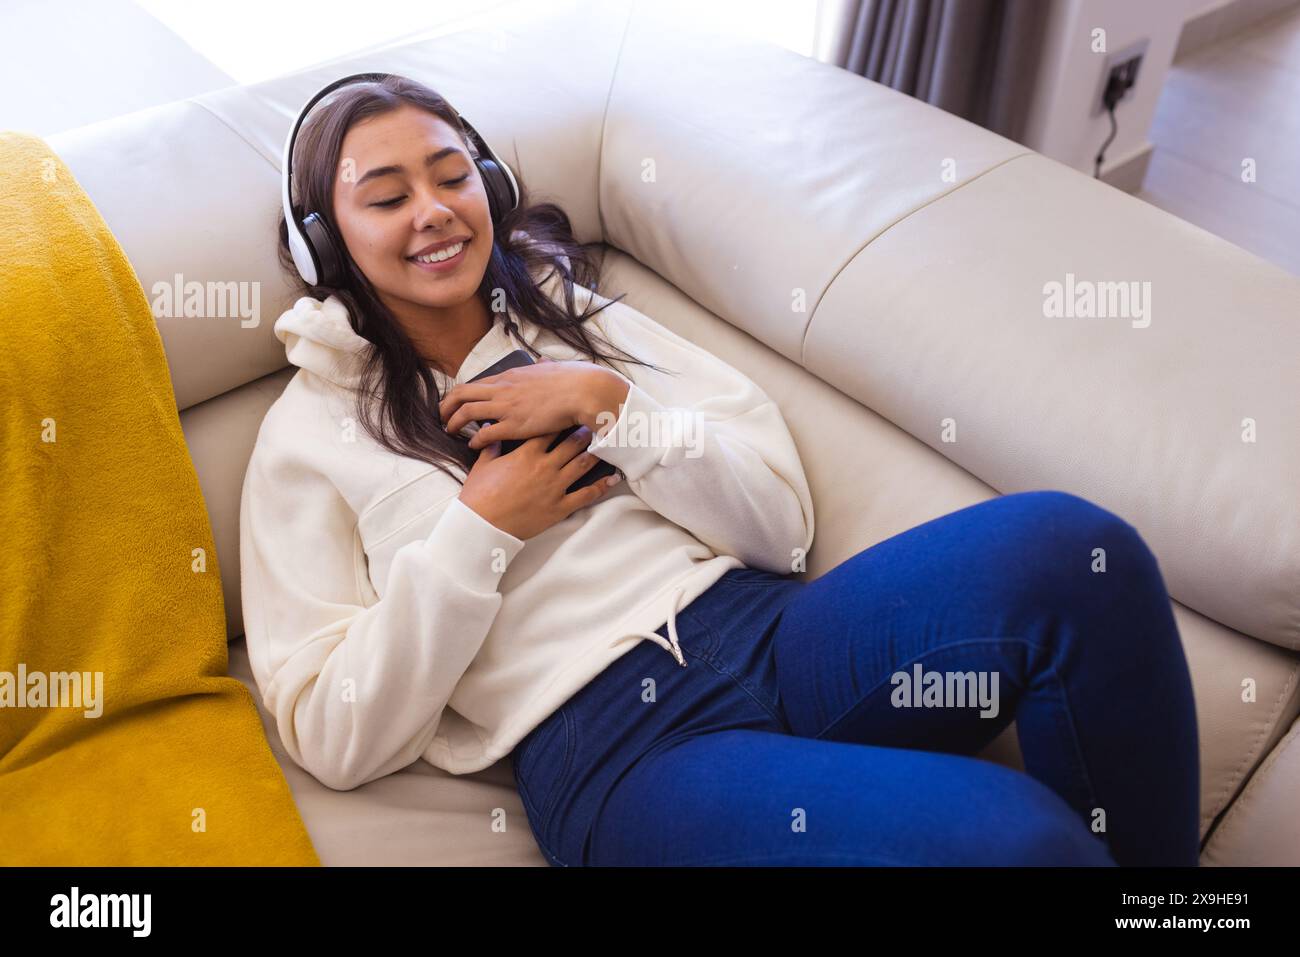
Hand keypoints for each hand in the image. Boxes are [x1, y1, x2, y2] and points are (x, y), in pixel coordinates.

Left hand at [439, 358, 625, 449]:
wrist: (582, 390)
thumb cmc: (571, 380)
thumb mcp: (549, 368)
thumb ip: (540, 368)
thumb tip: (542, 362)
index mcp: (509, 376)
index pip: (475, 383)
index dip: (461, 394)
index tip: (455, 403)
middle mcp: (502, 389)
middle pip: (461, 394)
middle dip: (446, 405)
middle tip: (442, 416)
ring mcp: (506, 407)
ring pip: (465, 412)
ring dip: (453, 422)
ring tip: (450, 431)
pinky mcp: (513, 425)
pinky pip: (484, 433)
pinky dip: (474, 440)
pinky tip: (473, 445)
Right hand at [458, 427, 621, 539]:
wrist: (483, 525)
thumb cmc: (479, 495)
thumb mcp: (483, 466)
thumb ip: (491, 446)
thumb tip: (490, 430)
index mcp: (526, 454)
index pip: (549, 430)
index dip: (561, 420)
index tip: (571, 412)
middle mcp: (544, 467)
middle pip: (571, 443)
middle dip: (584, 432)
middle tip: (595, 423)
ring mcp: (555, 487)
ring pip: (581, 464)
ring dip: (595, 452)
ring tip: (606, 443)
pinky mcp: (560, 507)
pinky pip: (586, 495)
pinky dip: (601, 486)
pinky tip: (613, 478)